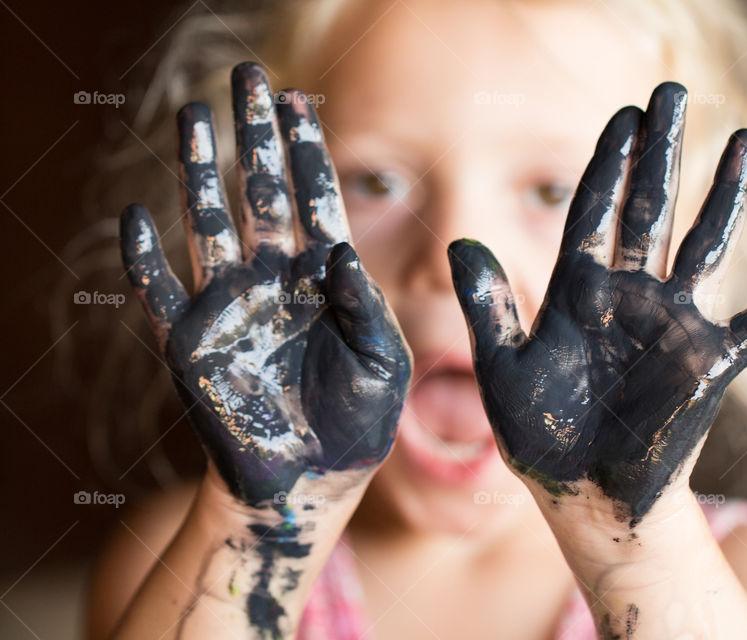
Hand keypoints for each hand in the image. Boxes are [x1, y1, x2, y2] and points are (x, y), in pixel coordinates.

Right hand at [120, 62, 411, 506]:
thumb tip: (342, 252)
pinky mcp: (193, 346)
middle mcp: (275, 279)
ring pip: (209, 224)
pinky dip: (143, 260)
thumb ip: (365, 308)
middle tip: (248, 78)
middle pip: (261, 192)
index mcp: (325, 278)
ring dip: (199, 172)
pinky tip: (136, 219)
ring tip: (192, 116)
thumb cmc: (360, 418)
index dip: (306, 149)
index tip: (299, 100)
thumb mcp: (383, 362)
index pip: (315, 198)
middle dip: (255, 137)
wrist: (315, 477)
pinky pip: (159, 295)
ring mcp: (232, 307)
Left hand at [448, 83, 746, 526]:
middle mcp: (628, 297)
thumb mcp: (502, 368)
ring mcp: (672, 327)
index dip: (608, 164)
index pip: (595, 212)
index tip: (623, 116)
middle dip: (660, 153)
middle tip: (672, 92)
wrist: (584, 493)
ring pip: (704, 246)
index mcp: (578, 292)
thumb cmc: (539, 435)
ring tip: (746, 139)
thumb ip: (488, 306)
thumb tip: (459, 242)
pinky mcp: (707, 367)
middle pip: (649, 210)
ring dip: (725, 196)